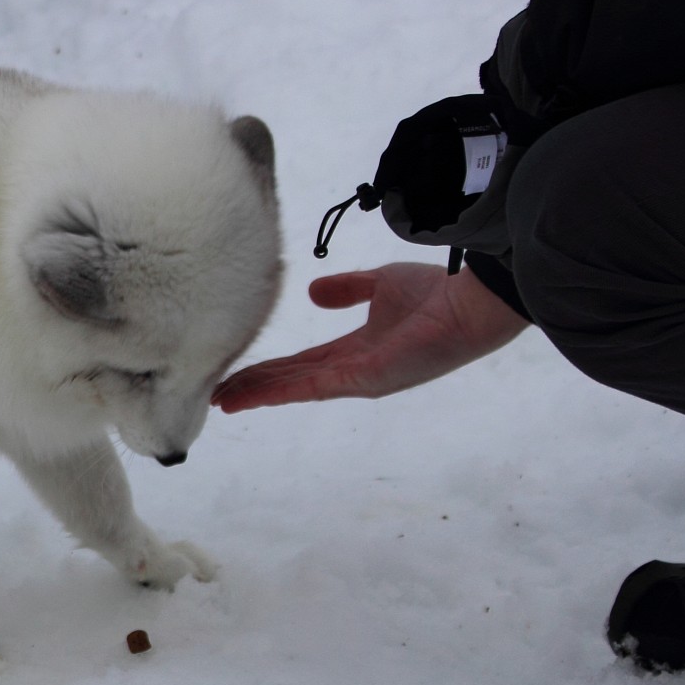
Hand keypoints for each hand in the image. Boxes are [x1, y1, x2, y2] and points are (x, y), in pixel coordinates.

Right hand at [211, 261, 528, 412]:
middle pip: (291, 381)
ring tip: (220, 400)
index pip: (302, 363)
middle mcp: (353, 372)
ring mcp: (357, 379)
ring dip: (256, 395)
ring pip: (295, 388)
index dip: (268, 369)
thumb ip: (348, 290)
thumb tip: (313, 292)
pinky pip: (311, 386)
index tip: (236, 371)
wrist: (469, 302)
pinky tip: (249, 394)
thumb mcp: (382, 284)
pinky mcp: (364, 379)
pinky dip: (276, 392)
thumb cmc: (437, 293)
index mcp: (357, 351)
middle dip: (252, 388)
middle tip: (214, 395)